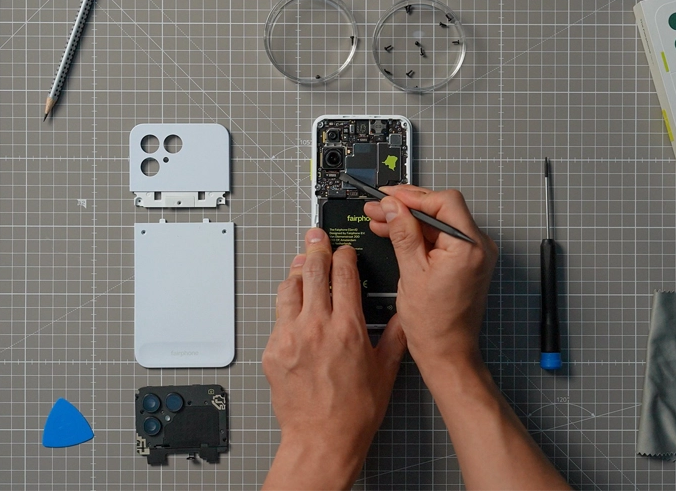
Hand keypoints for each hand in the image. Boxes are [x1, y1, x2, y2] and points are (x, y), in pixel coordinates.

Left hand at [262, 228, 406, 489]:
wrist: (322, 440)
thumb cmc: (354, 412)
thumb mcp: (386, 370)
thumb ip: (394, 336)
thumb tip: (402, 315)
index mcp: (347, 328)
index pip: (343, 273)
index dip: (344, 255)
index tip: (345, 250)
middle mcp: (316, 327)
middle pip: (311, 271)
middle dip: (315, 248)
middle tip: (316, 236)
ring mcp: (290, 337)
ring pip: (288, 288)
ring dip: (296, 271)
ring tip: (301, 263)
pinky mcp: (273, 351)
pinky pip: (277, 316)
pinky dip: (287, 304)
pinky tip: (293, 303)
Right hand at [363, 186, 496, 371]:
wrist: (447, 351)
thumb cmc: (434, 324)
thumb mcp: (411, 272)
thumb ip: (403, 234)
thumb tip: (393, 208)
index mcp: (469, 247)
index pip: (444, 202)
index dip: (413, 196)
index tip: (390, 197)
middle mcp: (479, 247)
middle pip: (442, 209)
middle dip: (407, 207)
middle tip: (378, 207)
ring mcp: (475, 254)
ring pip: (440, 223)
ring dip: (410, 220)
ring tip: (380, 219)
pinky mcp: (466, 261)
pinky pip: (442, 238)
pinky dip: (419, 235)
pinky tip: (395, 233)